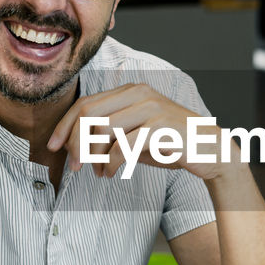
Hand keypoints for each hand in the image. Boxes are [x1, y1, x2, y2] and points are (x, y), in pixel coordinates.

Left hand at [48, 83, 237, 181]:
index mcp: (130, 90)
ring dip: (93, 156)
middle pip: (88, 112)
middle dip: (74, 141)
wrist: (211, 151)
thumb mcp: (136, 135)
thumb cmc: (171, 145)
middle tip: (72, 165)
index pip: (85, 102)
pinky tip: (111, 174)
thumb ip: (109, 134)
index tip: (54, 145)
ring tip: (98, 172)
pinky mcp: (159, 127)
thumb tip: (76, 147)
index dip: (65, 125)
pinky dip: (110, 164)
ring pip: (102, 129)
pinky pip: (122, 146)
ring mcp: (150, 108)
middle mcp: (139, 93)